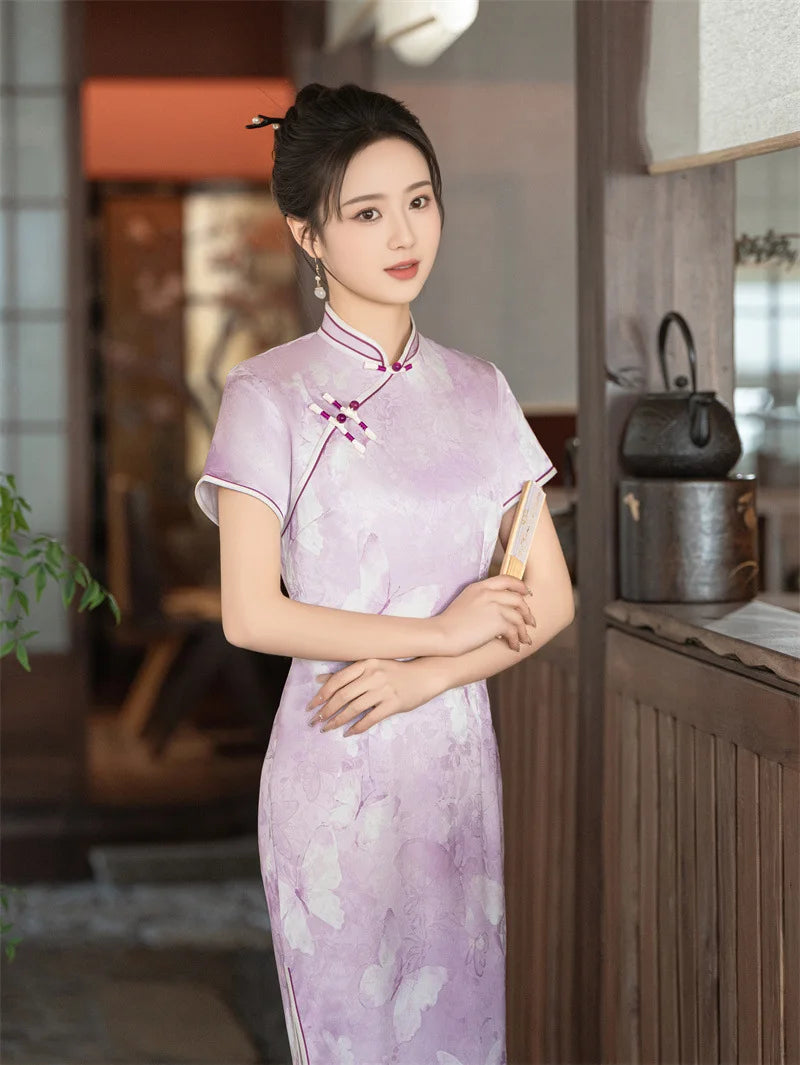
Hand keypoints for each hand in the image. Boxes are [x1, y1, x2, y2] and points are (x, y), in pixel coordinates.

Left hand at [306, 657, 443, 735]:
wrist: (426, 675)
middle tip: (315, 721)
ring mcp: (384, 690)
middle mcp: (373, 675)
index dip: (322, 694)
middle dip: (326, 710)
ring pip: (354, 709)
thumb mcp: (371, 666)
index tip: (311, 706)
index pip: (337, 680)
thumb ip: (346, 673)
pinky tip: (348, 732)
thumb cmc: (395, 670)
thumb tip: (319, 680)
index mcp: (366, 663)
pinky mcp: (394, 704)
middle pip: (343, 696)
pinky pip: (370, 719)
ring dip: (337, 721)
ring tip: (327, 728)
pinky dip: (357, 727)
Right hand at [435, 574, 534, 655]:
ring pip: (519, 617)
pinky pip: (514, 631)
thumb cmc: (449, 624)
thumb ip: (480, 600)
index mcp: (479, 587)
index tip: (527, 593)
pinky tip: (513, 647)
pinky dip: (516, 640)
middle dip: (527, 612)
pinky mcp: (497, 622)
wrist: (441, 634)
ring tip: (524, 640)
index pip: (505, 579)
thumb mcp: (464, 602)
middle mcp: (488, 593)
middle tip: (530, 622)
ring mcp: (494, 607)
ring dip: (523, 630)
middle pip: (517, 599)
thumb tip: (496, 610)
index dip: (520, 586)